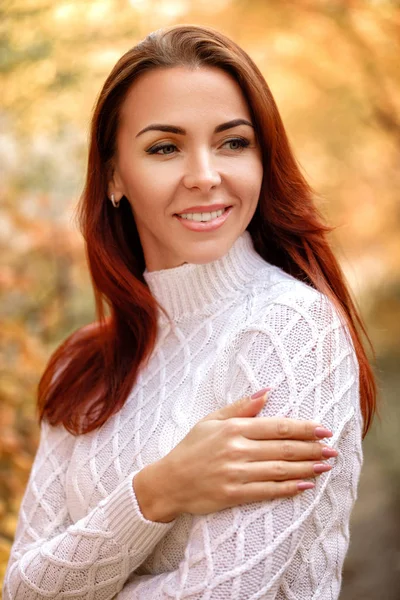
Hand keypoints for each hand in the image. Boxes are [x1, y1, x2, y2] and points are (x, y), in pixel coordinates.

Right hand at [146, 390, 336, 519]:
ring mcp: (235, 474)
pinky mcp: (233, 495)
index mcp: (233, 429)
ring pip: (280, 470)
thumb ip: (241, 407)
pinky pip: (268, 491)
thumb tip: (267, 391)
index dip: (303, 428)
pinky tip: (305, 486)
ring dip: (307, 468)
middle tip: (332, 449)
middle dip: (312, 448)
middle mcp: (236, 450)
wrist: (169, 481)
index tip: (324, 429)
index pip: (277, 427)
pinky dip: (289, 488)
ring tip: (326, 466)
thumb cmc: (191, 447)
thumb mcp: (211, 420)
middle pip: (283, 449)